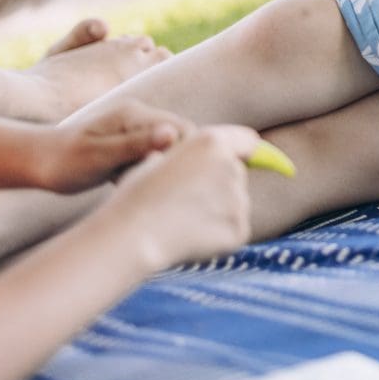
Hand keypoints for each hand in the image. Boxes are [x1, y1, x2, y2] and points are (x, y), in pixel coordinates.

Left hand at [31, 102, 186, 194]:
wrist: (34, 162)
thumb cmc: (64, 161)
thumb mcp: (100, 155)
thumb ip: (137, 144)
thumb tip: (173, 135)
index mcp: (134, 114)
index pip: (181, 128)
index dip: (182, 153)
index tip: (160, 175)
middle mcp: (137, 117)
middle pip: (176, 138)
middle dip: (168, 162)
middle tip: (138, 179)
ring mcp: (132, 129)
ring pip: (163, 150)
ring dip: (153, 168)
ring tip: (124, 180)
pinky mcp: (126, 143)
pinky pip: (148, 156)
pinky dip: (141, 171)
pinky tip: (120, 181)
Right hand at [107, 124, 262, 271]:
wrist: (132, 236)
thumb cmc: (136, 196)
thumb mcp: (157, 159)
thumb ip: (184, 155)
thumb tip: (185, 160)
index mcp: (212, 143)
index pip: (246, 140)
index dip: (243, 150)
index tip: (247, 157)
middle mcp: (232, 167)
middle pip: (236, 174)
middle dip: (220, 185)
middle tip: (187, 202)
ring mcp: (239, 201)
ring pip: (235, 203)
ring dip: (218, 210)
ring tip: (182, 222)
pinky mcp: (240, 230)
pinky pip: (234, 230)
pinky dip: (218, 236)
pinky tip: (190, 238)